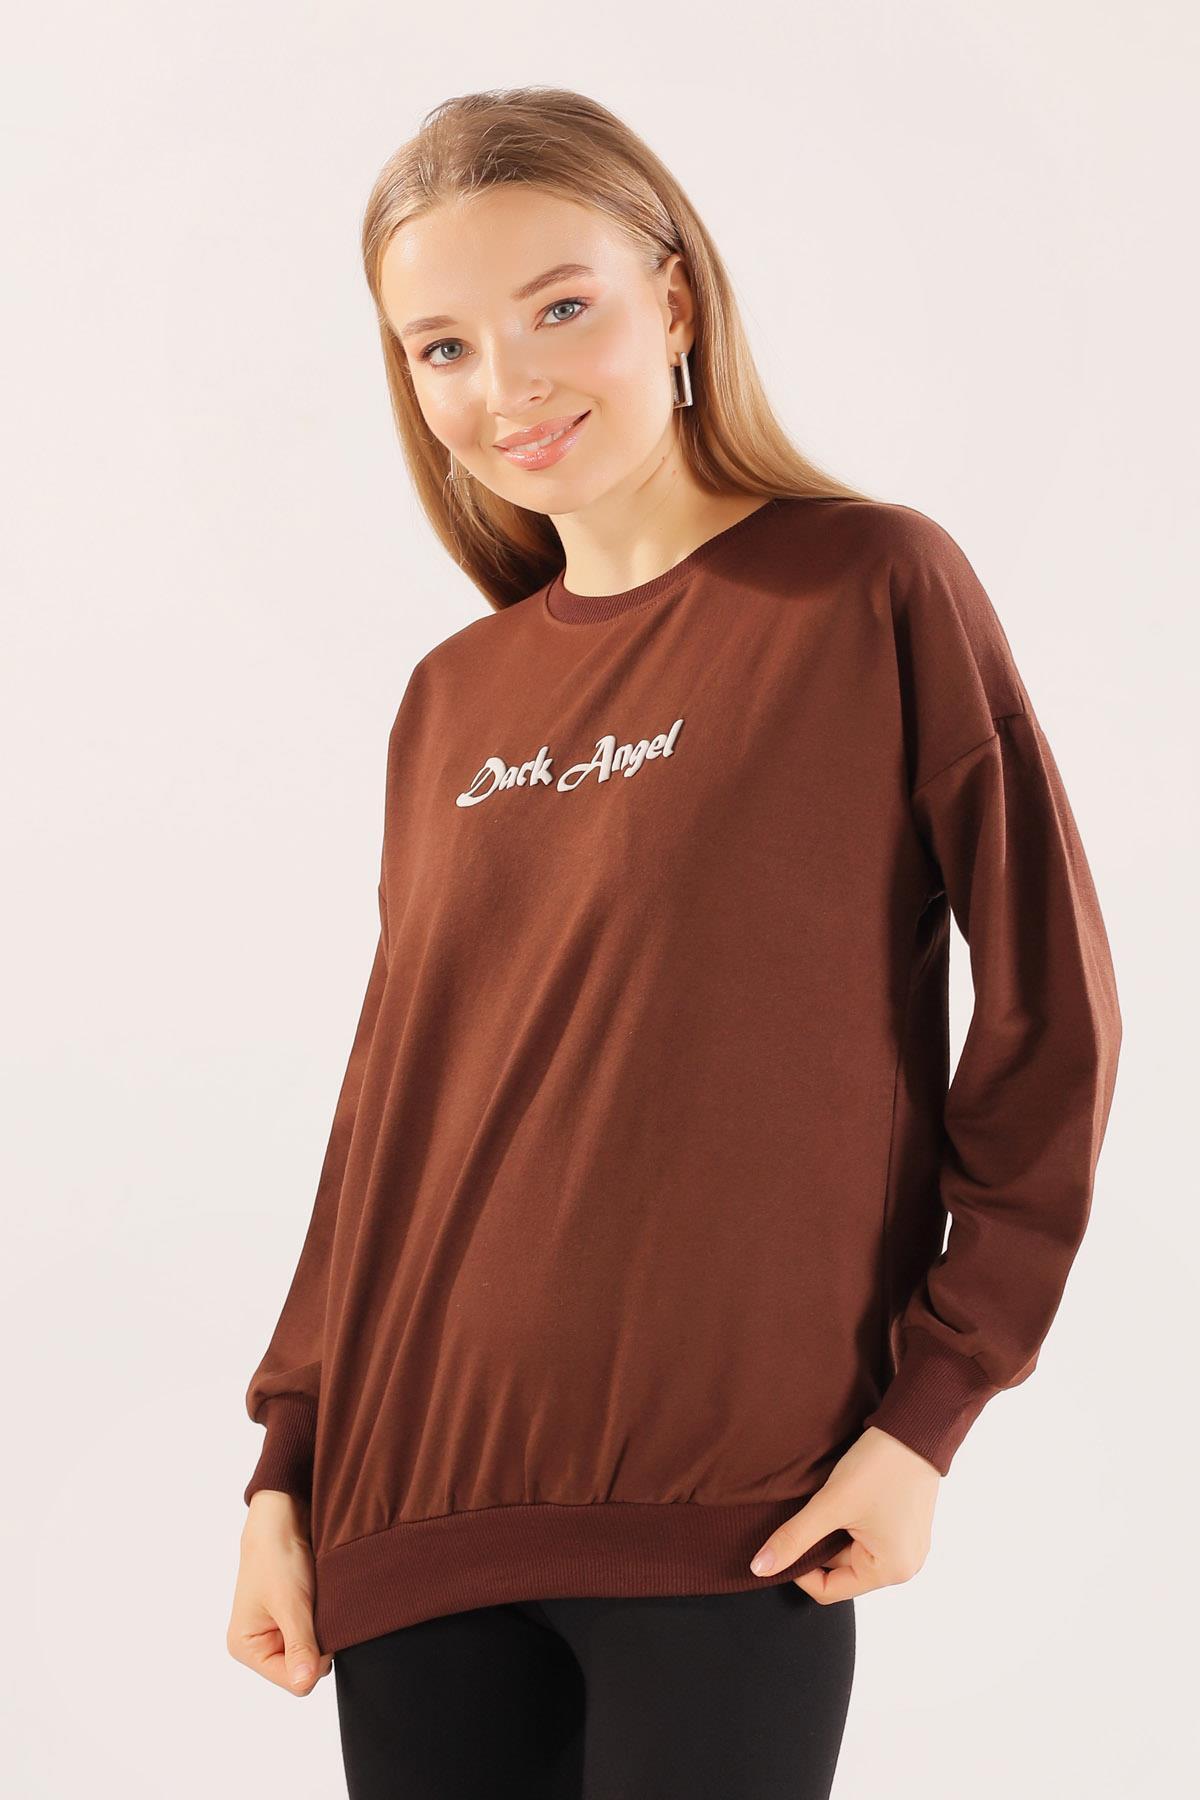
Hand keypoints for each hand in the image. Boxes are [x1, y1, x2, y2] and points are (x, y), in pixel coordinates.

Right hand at [227, 1491, 331, 1693]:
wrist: (283, 1515)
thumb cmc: (277, 1556)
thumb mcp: (290, 1604)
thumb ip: (299, 1646)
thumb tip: (304, 1684)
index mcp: (246, 1648)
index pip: (292, 1681)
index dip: (313, 1661)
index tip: (320, 1629)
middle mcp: (259, 1645)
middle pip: (303, 1669)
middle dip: (318, 1645)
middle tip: (318, 1610)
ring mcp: (276, 1631)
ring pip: (313, 1651)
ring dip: (322, 1630)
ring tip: (317, 1601)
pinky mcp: (292, 1617)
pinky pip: (316, 1633)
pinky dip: (323, 1620)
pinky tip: (320, 1599)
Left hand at [748, 1426, 940, 1602]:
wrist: (914, 1428)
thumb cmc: (880, 1467)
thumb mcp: (831, 1504)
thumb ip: (794, 1538)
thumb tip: (760, 1568)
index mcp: (891, 1571)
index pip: (830, 1590)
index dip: (800, 1569)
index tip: (788, 1538)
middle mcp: (904, 1566)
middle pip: (841, 1570)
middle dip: (819, 1545)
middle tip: (810, 1513)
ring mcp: (906, 1546)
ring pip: (851, 1551)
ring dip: (834, 1531)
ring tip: (830, 1502)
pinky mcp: (903, 1527)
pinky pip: (866, 1536)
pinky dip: (848, 1523)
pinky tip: (845, 1498)